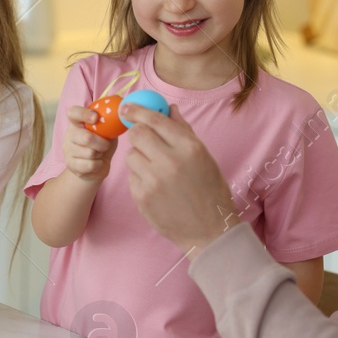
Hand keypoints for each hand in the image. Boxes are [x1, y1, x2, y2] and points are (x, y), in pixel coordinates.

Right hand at [61, 105, 117, 183]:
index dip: (84, 114)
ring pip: (90, 153)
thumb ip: (110, 123)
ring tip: (99, 154)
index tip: (96, 117)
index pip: (73, 113)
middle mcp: (70, 135)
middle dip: (102, 143)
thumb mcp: (107, 132)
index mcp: (77, 122)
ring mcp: (68, 150)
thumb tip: (124, 116)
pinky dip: (99, 165)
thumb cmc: (101, 145)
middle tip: (106, 145)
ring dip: (100, 155)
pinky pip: (90, 165)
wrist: (94, 168)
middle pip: (87, 138)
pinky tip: (96, 163)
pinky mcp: (71, 165)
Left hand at [122, 103, 238, 254]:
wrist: (210, 230)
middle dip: (137, 133)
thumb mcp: (204, 157)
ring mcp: (154, 180)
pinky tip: (156, 187)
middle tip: (143, 139)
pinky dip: (140, 177)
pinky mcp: (142, 197)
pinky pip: (132, 176)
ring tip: (156, 169)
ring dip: (139, 157)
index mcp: (189, 148)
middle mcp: (170, 162)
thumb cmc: (210, 191)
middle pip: (137, 134)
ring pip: (131, 155)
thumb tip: (169, 108)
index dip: (138, 110)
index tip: (128, 108)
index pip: (155, 120)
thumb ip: (183, 131)